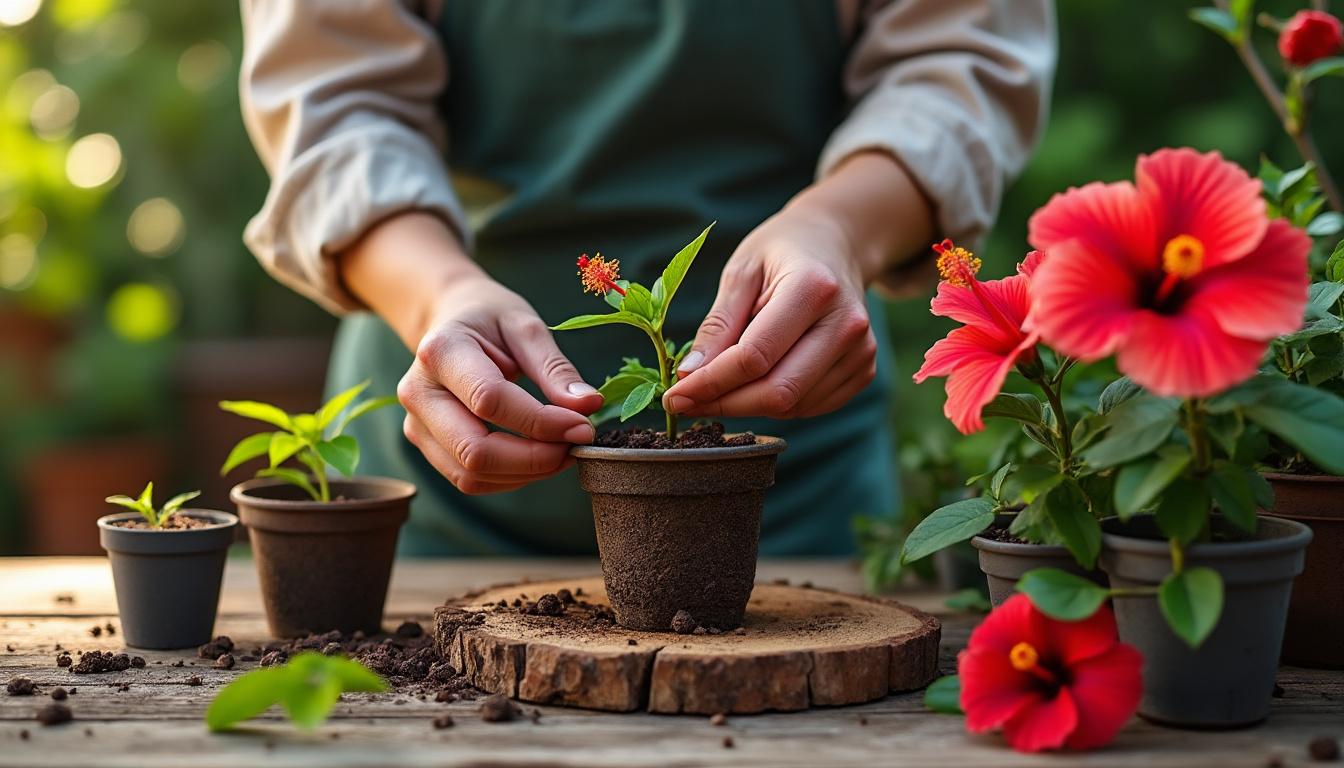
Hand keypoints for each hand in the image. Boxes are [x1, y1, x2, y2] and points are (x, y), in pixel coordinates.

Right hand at [338, 213, 601, 495]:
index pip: (490, 401)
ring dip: (526, 473)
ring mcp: (417, 424)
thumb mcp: (526, 327)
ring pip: (470, 475)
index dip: (541, 422)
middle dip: (535, 459)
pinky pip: (468, 479)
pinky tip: (538, 458)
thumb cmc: (490, 319)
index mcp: (440, 351)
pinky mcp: (426, 445)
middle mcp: (418, 392)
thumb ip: (555, 368)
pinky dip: (510, 478)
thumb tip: (589, 407)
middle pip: (474, 450)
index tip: (584, 426)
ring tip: (562, 451)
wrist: (450, 321)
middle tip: (576, 446)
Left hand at [660, 152, 932, 419]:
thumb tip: (689, 374)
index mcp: (813, 288)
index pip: (754, 357)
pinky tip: (754, 384)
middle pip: (778, 392)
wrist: (836, 245)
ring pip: (794, 407)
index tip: (674, 395)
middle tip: (686, 404)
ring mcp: (861, 350)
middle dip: (725, 404)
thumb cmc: (781, 252)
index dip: (710, 384)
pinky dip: (776, 406)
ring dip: (747, 407)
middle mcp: (846, 323)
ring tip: (718, 387)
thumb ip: (718, 323)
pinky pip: (811, 407)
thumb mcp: (741, 271)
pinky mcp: (865, 369)